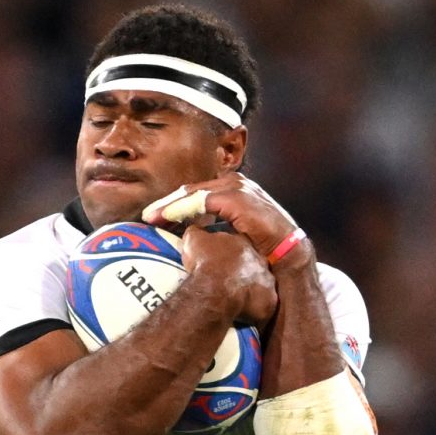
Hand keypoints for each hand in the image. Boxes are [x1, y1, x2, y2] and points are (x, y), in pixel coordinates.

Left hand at [148, 174, 302, 263]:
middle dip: (168, 202)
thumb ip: (220, 227)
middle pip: (192, 189)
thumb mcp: (239, 232)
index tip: (156, 216)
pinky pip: (201, 202)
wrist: (288, 251)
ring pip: (193, 193)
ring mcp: (237, 188)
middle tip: (147, 215)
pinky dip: (181, 209)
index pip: (198, 192)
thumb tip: (198, 236)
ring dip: (170, 205)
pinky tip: (166, 218)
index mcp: (235, 188)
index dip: (175, 203)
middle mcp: (236, 183)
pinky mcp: (236, 199)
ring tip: (151, 217)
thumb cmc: (265, 246)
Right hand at [182, 220, 276, 326]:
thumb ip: (197, 233)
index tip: (218, 259)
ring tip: (234, 297)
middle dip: (241, 269)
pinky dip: (255, 307)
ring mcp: (266, 280)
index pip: (238, 242)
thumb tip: (195, 229)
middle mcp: (259, 260)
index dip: (227, 251)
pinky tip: (244, 311)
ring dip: (249, 288)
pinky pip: (263, 304)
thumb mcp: (194, 240)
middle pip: (251, 263)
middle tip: (227, 279)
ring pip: (260, 283)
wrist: (215, 290)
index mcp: (243, 242)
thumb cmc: (205, 264)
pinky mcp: (268, 301)